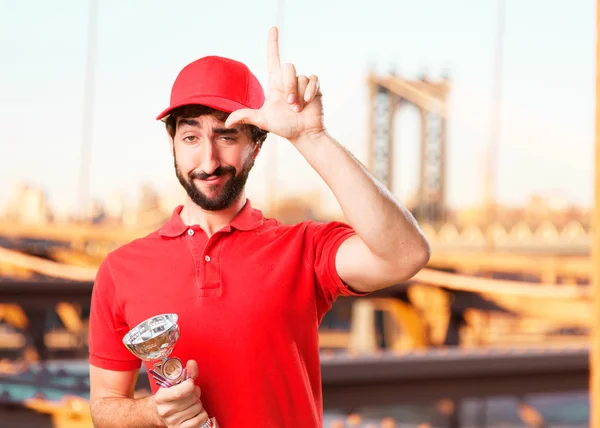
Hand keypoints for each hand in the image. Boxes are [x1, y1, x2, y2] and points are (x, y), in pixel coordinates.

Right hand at [153, 360, 209, 427]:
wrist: (159, 413)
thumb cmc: (169, 395)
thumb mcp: (173, 382)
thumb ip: (186, 372)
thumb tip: (192, 363)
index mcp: (161, 397)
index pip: (179, 392)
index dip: (190, 385)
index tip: (190, 382)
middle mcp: (165, 411)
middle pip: (192, 398)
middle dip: (195, 392)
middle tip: (190, 392)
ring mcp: (173, 422)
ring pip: (198, 407)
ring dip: (198, 403)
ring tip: (191, 402)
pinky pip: (201, 419)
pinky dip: (202, 414)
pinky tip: (195, 411)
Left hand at [225, 26, 324, 142]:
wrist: (303, 134)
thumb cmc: (284, 126)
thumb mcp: (262, 120)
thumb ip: (246, 116)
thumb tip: (227, 123)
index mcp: (275, 83)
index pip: (273, 58)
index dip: (273, 43)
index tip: (273, 29)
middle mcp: (288, 80)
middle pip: (288, 67)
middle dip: (289, 86)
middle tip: (290, 105)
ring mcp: (302, 83)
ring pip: (300, 76)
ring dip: (299, 94)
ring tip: (298, 108)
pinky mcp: (314, 87)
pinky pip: (313, 80)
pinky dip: (310, 92)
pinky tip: (309, 102)